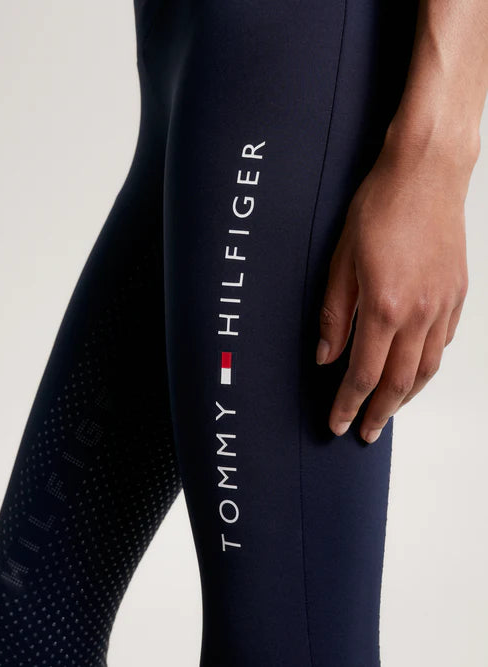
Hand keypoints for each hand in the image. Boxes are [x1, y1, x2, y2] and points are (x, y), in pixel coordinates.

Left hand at [316, 120, 477, 443]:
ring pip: (426, 369)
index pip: (363, 373)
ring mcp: (442, 305)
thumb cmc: (380, 208)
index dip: (348, 403)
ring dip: (406, 397)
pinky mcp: (456, 294)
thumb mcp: (341, 260)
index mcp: (384, 307)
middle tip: (364, 432)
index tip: (338, 423)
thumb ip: (334, 314)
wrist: (426, 173)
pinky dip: (426, 366)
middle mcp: (419, 314)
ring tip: (387, 410)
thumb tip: (326, 355)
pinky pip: (442, 344)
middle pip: (399, 382)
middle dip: (378, 412)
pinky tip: (415, 371)